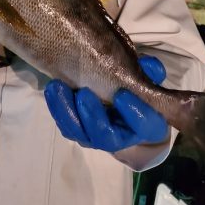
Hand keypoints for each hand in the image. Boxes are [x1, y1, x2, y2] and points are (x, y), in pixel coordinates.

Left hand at [44, 55, 168, 151]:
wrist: (120, 105)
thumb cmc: (135, 89)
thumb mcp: (145, 78)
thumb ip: (150, 72)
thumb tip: (150, 66)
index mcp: (146, 126)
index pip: (143, 126)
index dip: (134, 113)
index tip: (122, 94)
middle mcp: (121, 137)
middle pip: (106, 137)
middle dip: (94, 116)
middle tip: (84, 93)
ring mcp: (96, 137)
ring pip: (81, 133)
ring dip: (67, 111)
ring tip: (57, 87)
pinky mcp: (78, 131)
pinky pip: (66, 125)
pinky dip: (57, 108)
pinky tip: (53, 89)